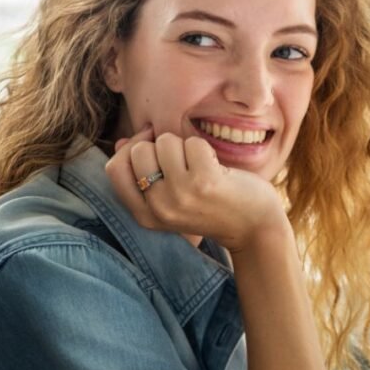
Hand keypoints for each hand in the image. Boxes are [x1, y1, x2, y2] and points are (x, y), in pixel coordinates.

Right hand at [104, 125, 287, 250]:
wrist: (254, 228)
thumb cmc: (214, 207)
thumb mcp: (172, 199)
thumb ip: (145, 174)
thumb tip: (122, 142)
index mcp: (145, 215)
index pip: (114, 169)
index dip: (131, 149)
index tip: (153, 147)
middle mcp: (158, 207)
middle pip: (138, 151)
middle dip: (161, 146)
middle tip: (185, 163)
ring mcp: (179, 195)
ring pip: (164, 142)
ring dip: (185, 146)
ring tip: (202, 167)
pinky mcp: (203, 182)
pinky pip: (192, 143)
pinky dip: (205, 149)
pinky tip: (217, 169)